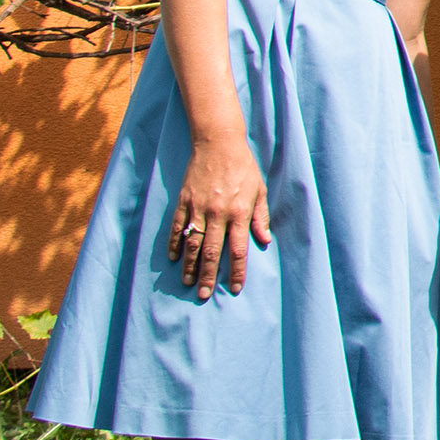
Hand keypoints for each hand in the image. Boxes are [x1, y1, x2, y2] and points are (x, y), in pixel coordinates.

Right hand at [168, 135, 271, 299]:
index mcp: (239, 212)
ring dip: (190, 265)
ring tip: (188, 283)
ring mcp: (198, 208)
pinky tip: (174, 258)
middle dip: (209, 276)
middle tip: (204, 295)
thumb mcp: (259, 190)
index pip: (238, 249)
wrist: (219, 144)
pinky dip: (174, 243)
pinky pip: (176, 227)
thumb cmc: (243, 168)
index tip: (235, 288)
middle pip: (212, 252)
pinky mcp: (184, 201)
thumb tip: (265, 240)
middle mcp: (218, 213)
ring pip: (192, 243)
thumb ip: (261, 217)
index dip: (237, 270)